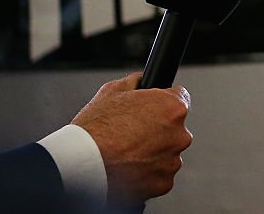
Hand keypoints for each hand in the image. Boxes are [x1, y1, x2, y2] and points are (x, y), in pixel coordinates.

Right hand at [71, 72, 191, 206]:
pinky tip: (129, 167)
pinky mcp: (164, 183)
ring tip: (127, 151)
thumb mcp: (112, 90)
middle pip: (174, 127)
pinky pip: (160, 174)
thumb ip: (135, 82)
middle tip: (134, 131)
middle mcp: (179, 135)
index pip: (180, 97)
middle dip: (158, 128)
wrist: (84, 164)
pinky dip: (148, 172)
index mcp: (171, 107)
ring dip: (154, 151)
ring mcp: (172, 161)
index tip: (153, 108)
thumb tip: (140, 80)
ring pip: (167, 152)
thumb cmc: (96, 128)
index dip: (163, 101)